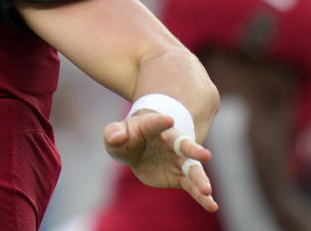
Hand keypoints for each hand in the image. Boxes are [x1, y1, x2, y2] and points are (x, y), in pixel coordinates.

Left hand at [103, 110, 217, 212]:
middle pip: (185, 145)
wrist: (140, 147)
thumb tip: (115, 138)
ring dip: (200, 179)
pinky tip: (212, 206)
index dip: (161, 121)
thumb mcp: (116, 133)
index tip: (169, 119)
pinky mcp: (179, 176)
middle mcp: (172, 143)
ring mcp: (178, 160)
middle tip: (206, 155)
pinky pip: (191, 186)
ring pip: (192, 169)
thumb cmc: (129, 136)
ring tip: (207, 189)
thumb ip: (113, 133)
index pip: (156, 123)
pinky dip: (201, 196)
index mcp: (153, 127)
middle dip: (194, 150)